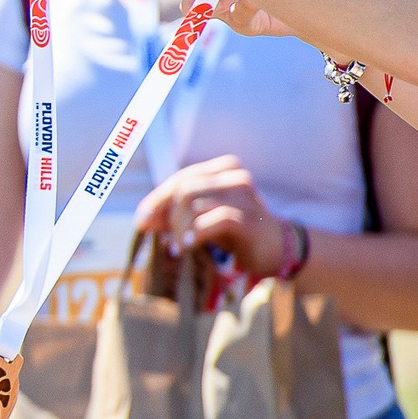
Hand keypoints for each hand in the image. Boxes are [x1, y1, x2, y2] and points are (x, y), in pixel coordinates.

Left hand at [133, 154, 290, 276]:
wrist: (276, 249)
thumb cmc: (235, 232)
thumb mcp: (202, 218)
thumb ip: (175, 213)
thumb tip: (142, 219)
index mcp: (223, 169)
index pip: (180, 179)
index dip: (157, 200)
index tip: (142, 222)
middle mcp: (234, 175)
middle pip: (183, 189)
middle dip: (169, 217)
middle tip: (169, 241)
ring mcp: (244, 195)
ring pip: (194, 202)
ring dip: (180, 228)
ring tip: (180, 247)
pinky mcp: (250, 217)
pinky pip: (215, 218)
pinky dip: (197, 232)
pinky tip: (189, 245)